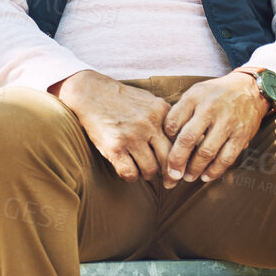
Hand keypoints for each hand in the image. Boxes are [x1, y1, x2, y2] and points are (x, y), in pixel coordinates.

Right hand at [52, 70, 174, 184]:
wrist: (90, 92)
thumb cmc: (122, 99)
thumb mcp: (149, 101)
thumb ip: (166, 118)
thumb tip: (184, 140)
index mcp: (161, 111)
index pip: (181, 141)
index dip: (184, 157)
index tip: (182, 167)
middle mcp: (149, 124)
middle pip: (170, 158)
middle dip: (172, 175)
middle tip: (171, 182)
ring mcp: (131, 136)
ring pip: (150, 169)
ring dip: (148, 175)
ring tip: (144, 171)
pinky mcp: (114, 147)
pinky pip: (130, 173)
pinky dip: (131, 176)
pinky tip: (129, 169)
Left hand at [160, 74, 267, 186]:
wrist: (250, 89)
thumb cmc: (216, 94)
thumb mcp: (195, 93)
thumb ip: (181, 111)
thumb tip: (166, 135)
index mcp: (195, 98)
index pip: (173, 122)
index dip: (166, 138)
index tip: (164, 148)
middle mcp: (210, 110)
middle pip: (188, 140)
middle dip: (177, 160)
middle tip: (171, 173)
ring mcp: (228, 123)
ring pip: (207, 152)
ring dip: (195, 169)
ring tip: (187, 177)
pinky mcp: (242, 136)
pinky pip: (226, 158)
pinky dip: (214, 171)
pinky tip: (206, 176)